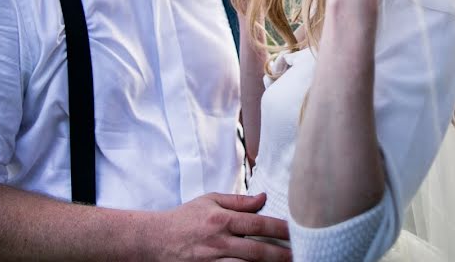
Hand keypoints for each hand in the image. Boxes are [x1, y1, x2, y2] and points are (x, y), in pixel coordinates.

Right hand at [155, 192, 289, 260]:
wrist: (154, 240)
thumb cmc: (184, 219)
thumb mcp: (209, 200)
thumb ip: (238, 201)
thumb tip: (263, 198)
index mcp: (222, 219)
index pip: (259, 225)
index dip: (281, 229)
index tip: (298, 232)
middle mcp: (219, 241)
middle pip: (258, 251)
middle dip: (282, 255)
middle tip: (300, 255)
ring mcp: (212, 261)